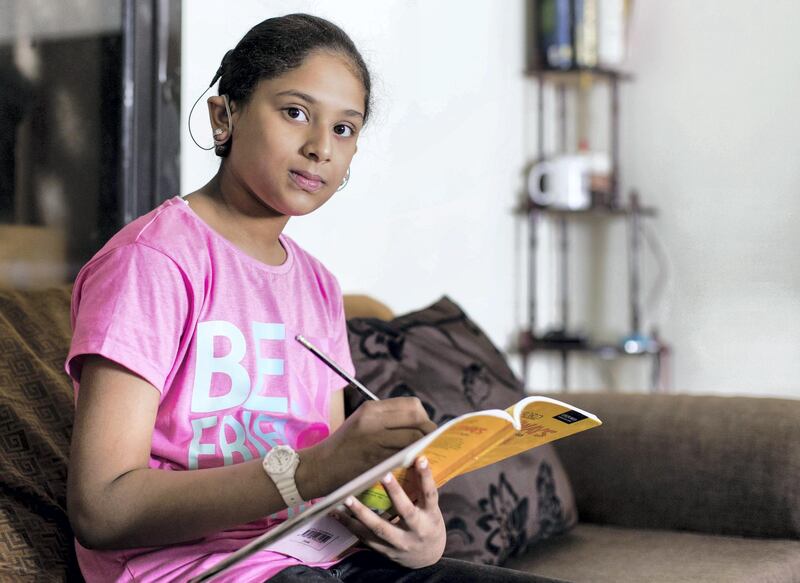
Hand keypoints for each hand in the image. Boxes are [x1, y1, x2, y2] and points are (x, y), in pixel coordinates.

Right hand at [303, 397, 436, 496]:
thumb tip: (416, 424)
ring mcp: (374, 438)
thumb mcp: (361, 423)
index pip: (411, 405)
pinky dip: (413, 459)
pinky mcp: (374, 458)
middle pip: (417, 417)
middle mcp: (373, 419)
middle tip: (429, 442)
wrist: (318, 468)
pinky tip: (413, 465)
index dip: (424, 417)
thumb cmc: (341, 448)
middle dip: (428, 430)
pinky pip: (404, 455)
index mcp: (371, 408)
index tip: (425, 429)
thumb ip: (385, 420)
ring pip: (413, 436)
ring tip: (424, 454)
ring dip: (424, 446)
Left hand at [330, 455, 445, 568]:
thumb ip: (421, 491)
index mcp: (431, 516)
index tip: (420, 458)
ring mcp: (400, 543)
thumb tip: (410, 460)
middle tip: (382, 474)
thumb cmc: (428, 525)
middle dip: (395, 493)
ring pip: (380, 528)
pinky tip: (336, 514)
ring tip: (346, 498)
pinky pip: (366, 538)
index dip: (426, 477)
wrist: (427, 559)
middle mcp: (417, 530)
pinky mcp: (385, 551)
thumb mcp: (431, 509)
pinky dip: (350, 525)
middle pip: (406, 511)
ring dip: (361, 513)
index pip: (430, 494)